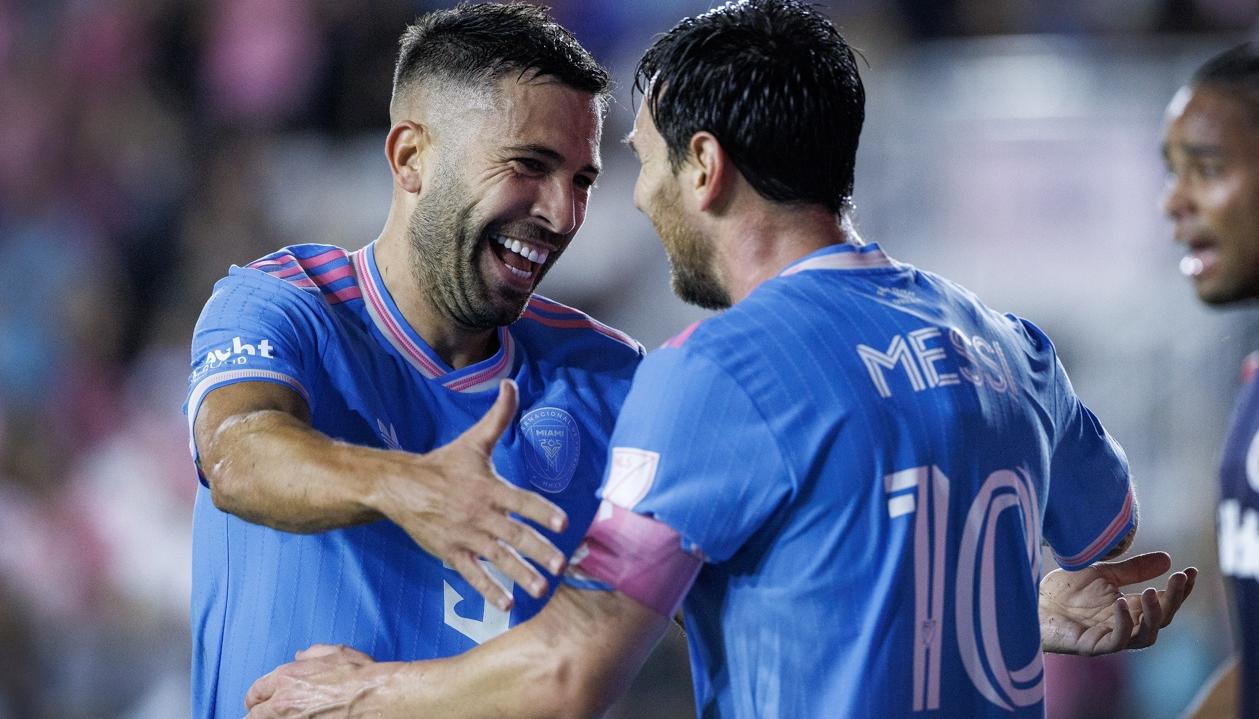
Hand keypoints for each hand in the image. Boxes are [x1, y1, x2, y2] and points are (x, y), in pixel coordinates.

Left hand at [245, 644, 392, 717]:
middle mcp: (283, 701)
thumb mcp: (335, 653)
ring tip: (281, 718)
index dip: (256, 699)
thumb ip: (312, 653)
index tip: (259, 703)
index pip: (255, 692)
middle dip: (258, 714)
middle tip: (266, 715)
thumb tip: (300, 655)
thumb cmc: (359, 675)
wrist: (375, 697)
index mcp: (286, 677)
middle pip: (253, 715)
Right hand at [371, 380, 568, 610]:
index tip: (563, 522)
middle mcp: (480, 514)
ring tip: (542, 588)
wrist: (400, 487)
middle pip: (514, 535)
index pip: (521, 501)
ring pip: (497, 558)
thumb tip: (512, 384)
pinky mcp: (451, 552)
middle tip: (561, 565)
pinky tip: (508, 603)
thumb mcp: (473, 441)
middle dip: (538, 551)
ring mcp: (465, 536)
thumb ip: (498, 417)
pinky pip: (472, 575)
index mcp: (489, 487)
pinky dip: (489, 589)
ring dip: (520, 574)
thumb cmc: (444, 464)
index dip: (542, 511)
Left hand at [1039, 551, 1195, 654]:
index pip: (1164, 603)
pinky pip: (1117, 641)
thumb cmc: (1065, 591)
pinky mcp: (1092, 646)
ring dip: (1153, 615)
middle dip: (1173, 600)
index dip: (1179, 589)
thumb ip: (1133, 570)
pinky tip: (1121, 603)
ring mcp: (1110, 637)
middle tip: (1178, 579)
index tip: (1190, 571)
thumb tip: (1167, 559)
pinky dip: (1123, 623)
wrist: (1031, 602)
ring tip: (1151, 592)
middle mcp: (1125, 625)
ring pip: (1146, 635)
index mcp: (1130, 608)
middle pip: (1161, 619)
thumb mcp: (1103, 573)